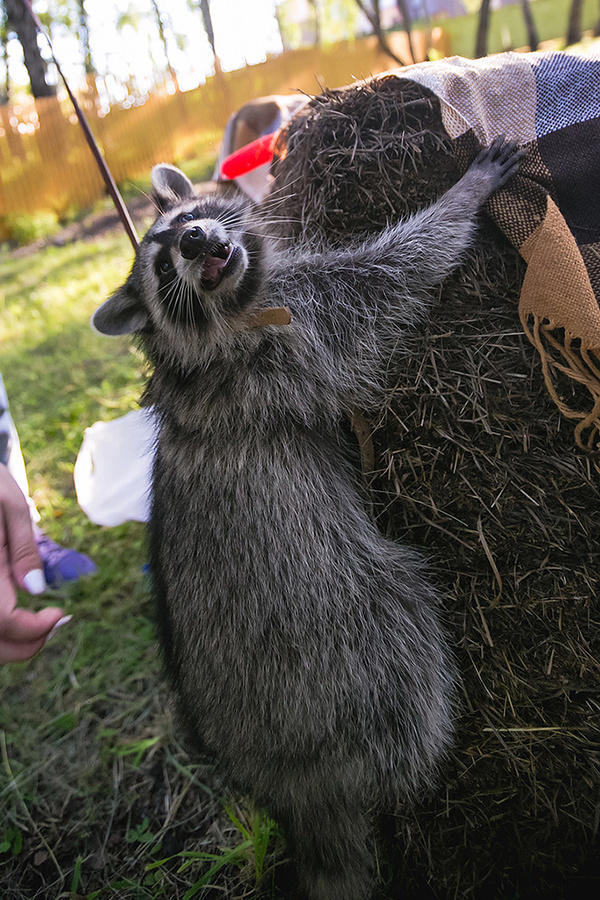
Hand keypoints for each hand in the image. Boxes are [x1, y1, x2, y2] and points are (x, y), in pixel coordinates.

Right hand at [0, 464, 67, 661]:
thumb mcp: (10, 506)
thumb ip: (23, 550)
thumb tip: (36, 591)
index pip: (3, 622)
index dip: (33, 629)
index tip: (61, 614)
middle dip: (25, 645)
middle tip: (54, 624)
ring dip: (10, 642)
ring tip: (39, 623)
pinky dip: (1, 629)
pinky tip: (18, 615)